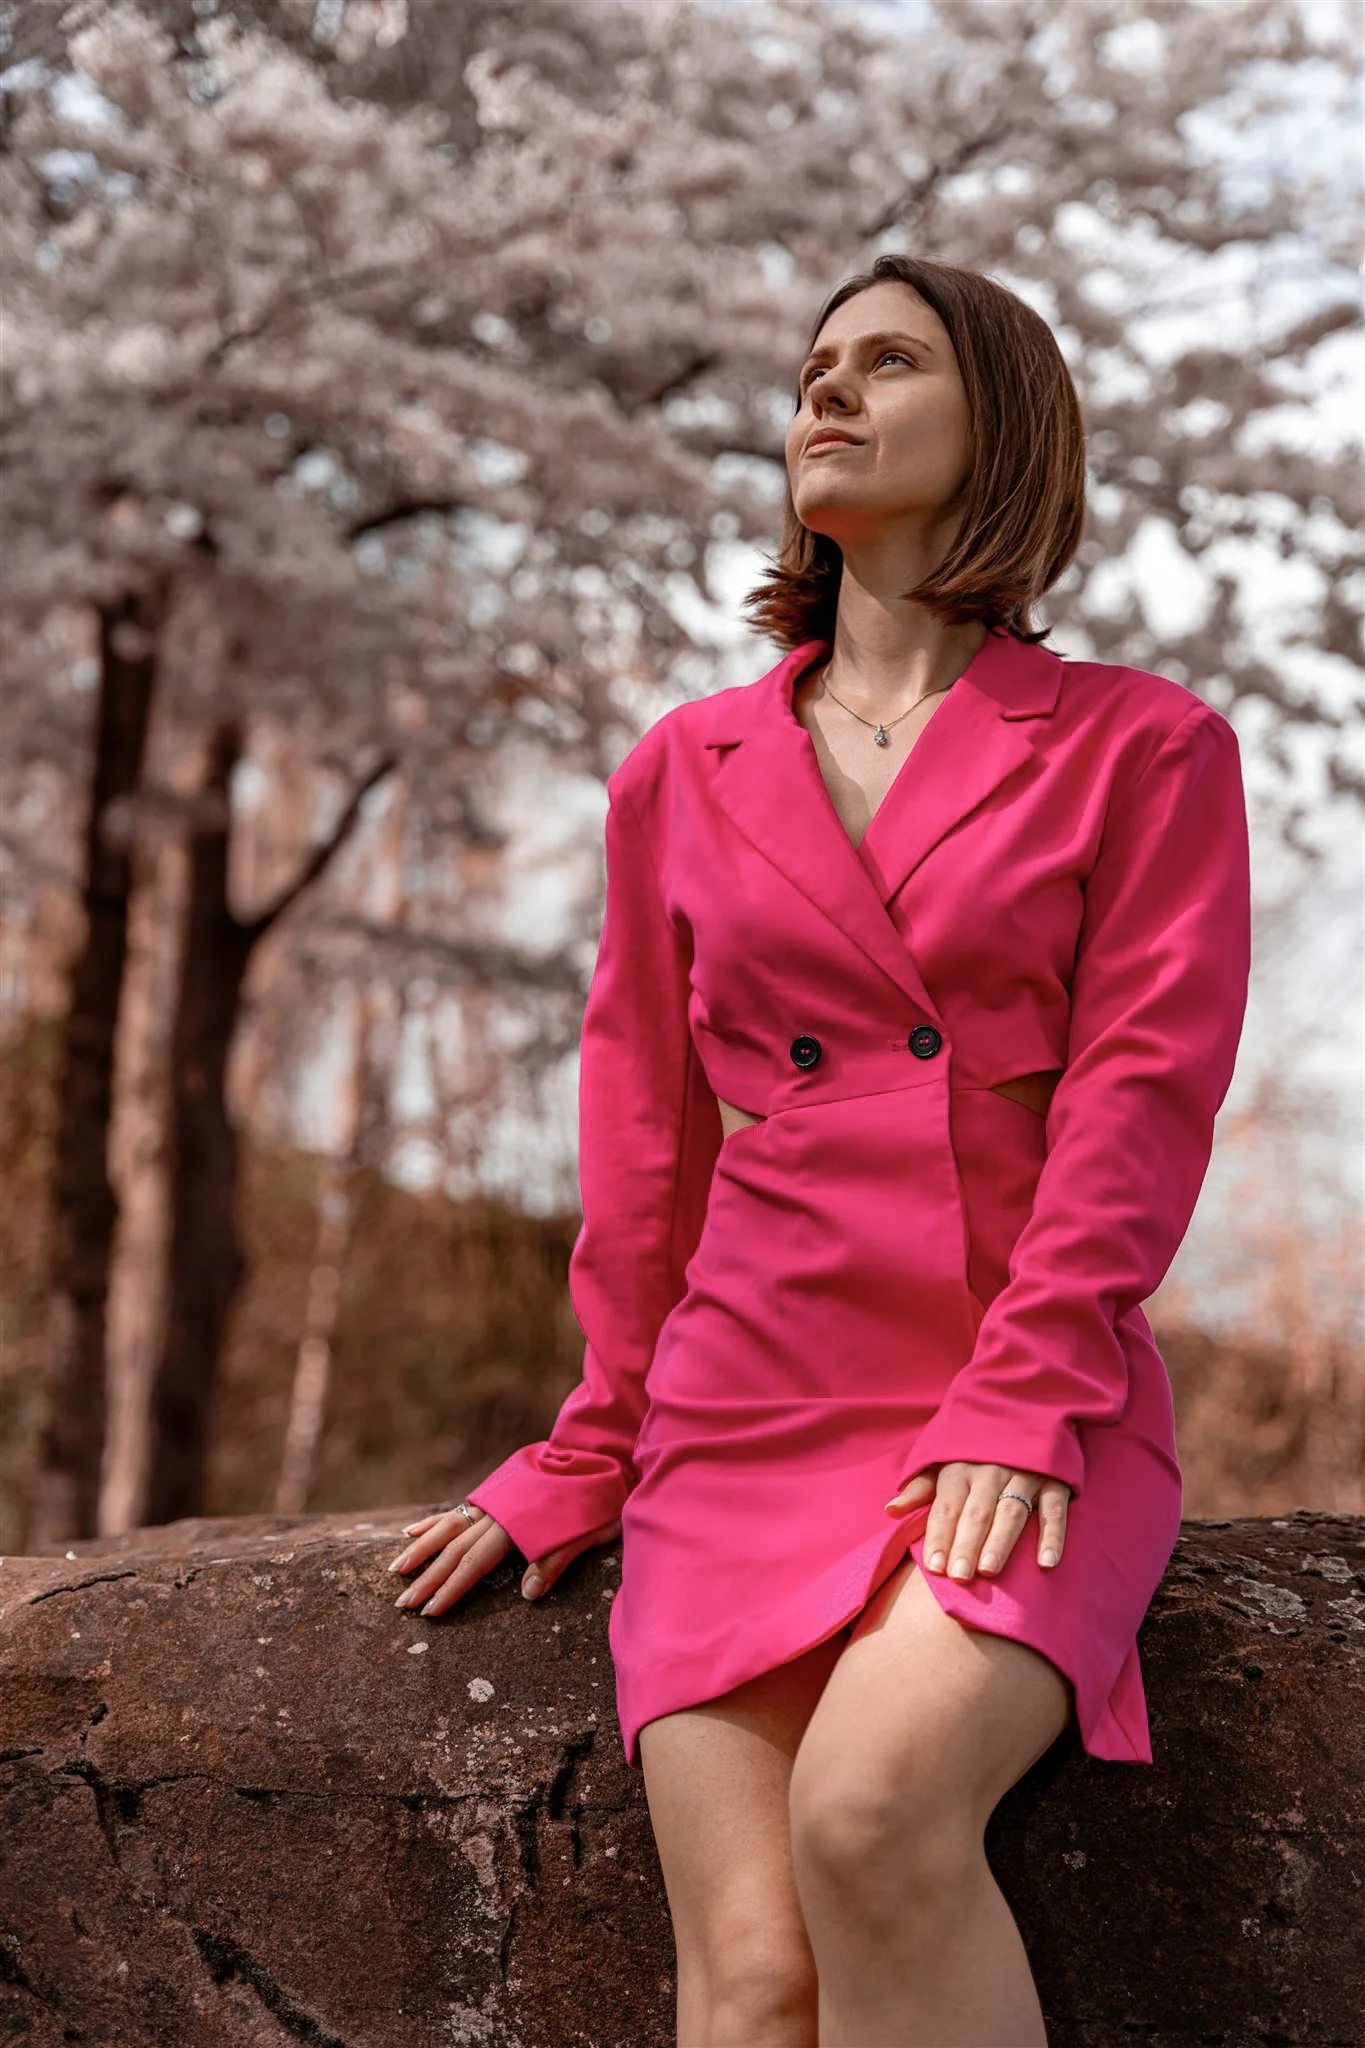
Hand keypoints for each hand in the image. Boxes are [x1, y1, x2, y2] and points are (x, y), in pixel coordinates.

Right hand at [387, 1503, 622, 1615]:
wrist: (595, 1453)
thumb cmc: (597, 1500)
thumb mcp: (586, 1533)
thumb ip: (555, 1560)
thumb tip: (527, 1594)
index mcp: (514, 1524)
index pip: (474, 1563)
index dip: (450, 1589)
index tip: (429, 1612)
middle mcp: (496, 1511)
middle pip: (454, 1549)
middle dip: (427, 1578)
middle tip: (402, 1604)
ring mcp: (491, 1501)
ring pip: (448, 1527)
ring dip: (421, 1550)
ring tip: (395, 1570)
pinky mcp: (493, 1493)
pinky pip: (457, 1510)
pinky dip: (434, 1522)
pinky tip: (412, 1531)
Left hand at [882, 1462, 1069, 1581]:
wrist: (1022, 1407)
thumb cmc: (975, 1448)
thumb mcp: (943, 1460)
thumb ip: (921, 1488)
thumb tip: (890, 1511)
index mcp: (959, 1468)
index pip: (946, 1507)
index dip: (939, 1536)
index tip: (934, 1567)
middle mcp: (990, 1471)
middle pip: (976, 1512)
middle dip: (966, 1544)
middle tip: (959, 1577)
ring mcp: (1024, 1473)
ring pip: (1011, 1510)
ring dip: (1001, 1541)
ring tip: (989, 1570)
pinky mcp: (1054, 1479)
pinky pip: (1055, 1509)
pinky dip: (1052, 1535)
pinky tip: (1046, 1563)